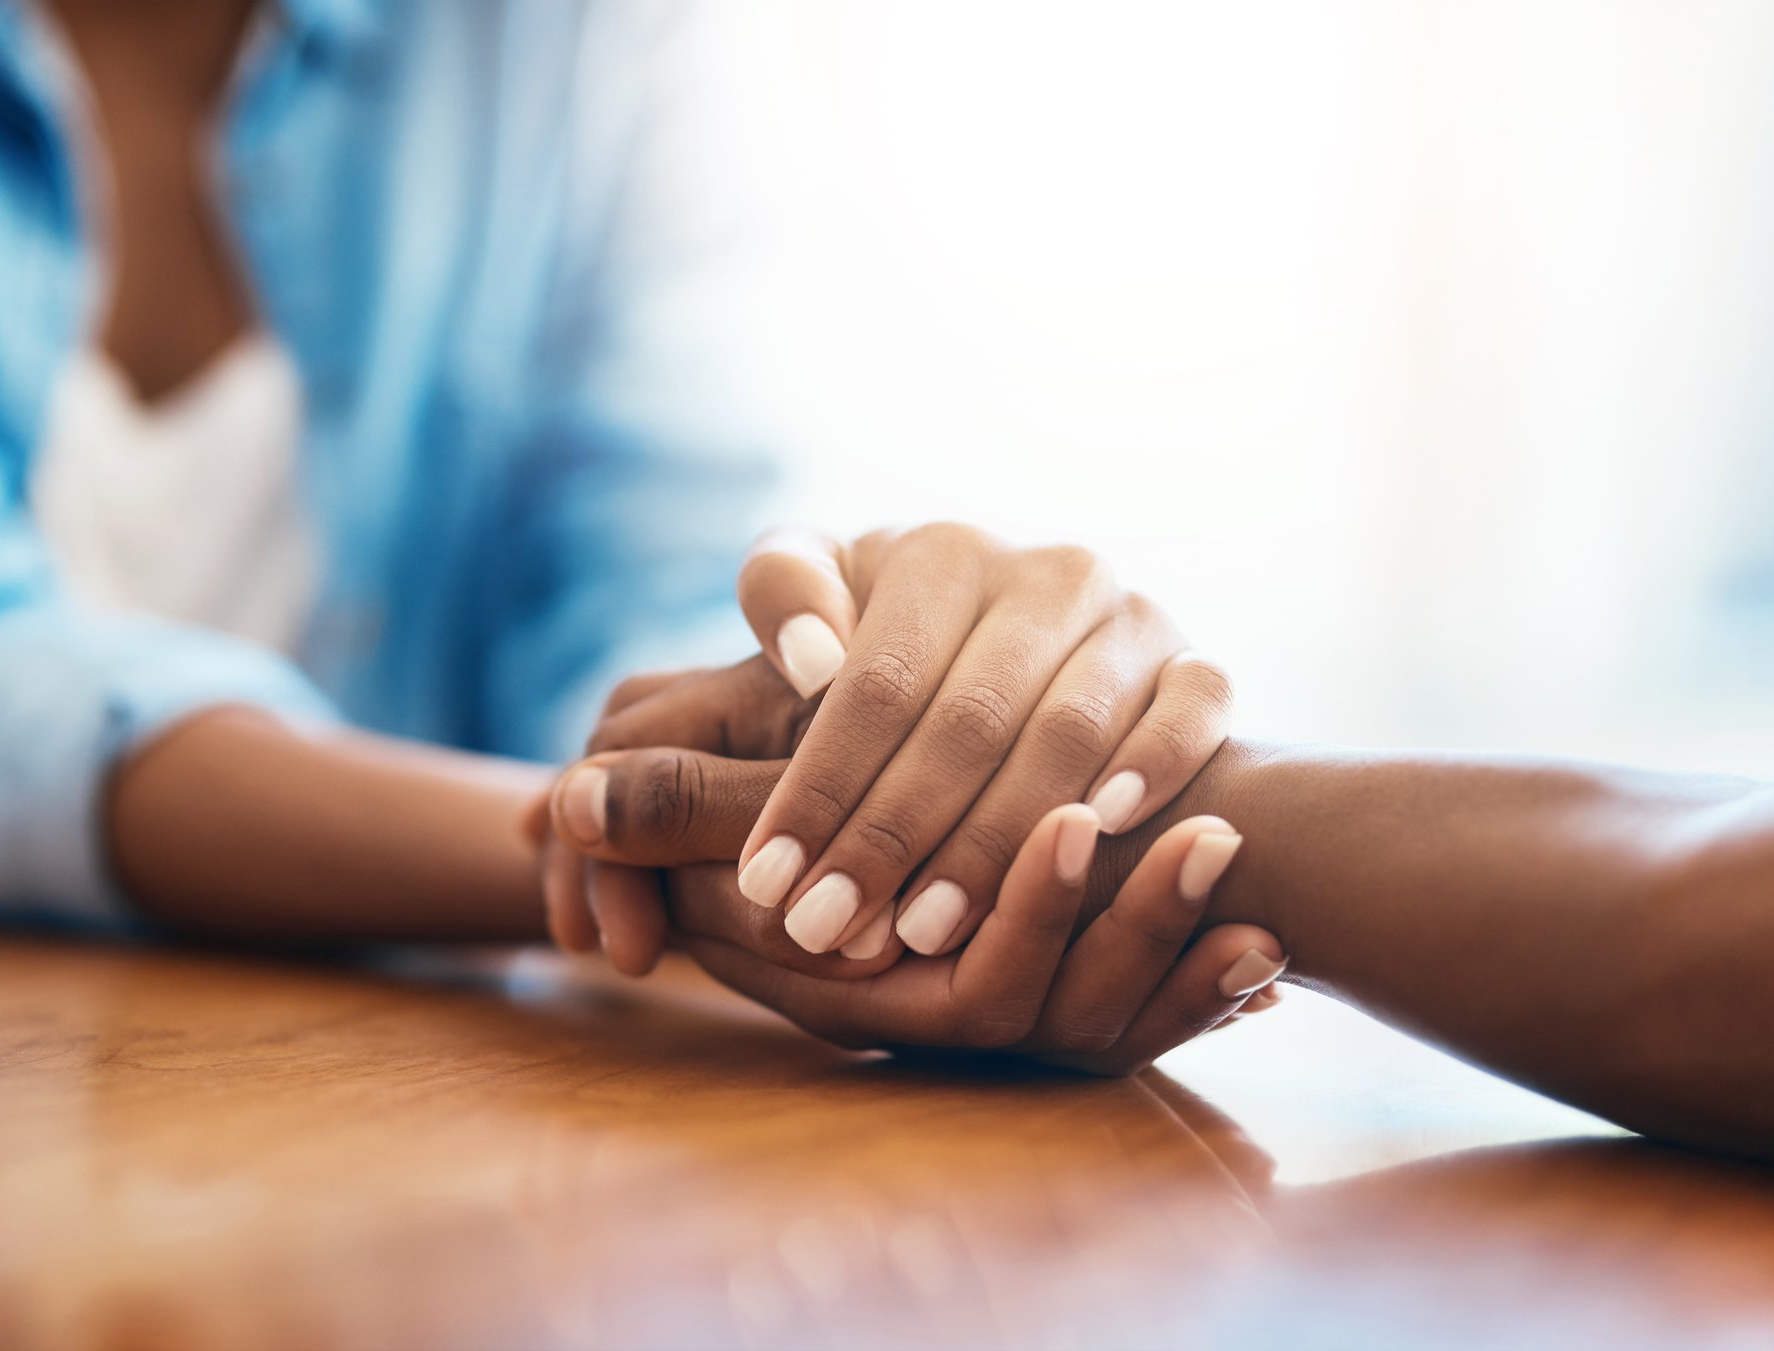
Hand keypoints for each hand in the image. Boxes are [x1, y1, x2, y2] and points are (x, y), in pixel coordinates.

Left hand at [575, 524, 1235, 961]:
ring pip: (1066, 726)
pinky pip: (1186, 711)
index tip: (764, 882)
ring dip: (999, 835)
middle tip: (827, 935)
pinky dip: (1144, 770)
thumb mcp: (801, 671)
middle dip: (888, 835)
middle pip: (960, 714)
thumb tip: (579, 795)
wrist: (1058, 678)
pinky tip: (1089, 838)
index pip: (865, 679)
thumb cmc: (900, 682)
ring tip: (925, 932)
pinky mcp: (1194, 661)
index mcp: (927, 554)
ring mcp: (1126, 612)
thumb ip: (700, 727)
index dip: (814, 787)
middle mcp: (1035, 566)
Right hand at [672, 803, 1284, 1072]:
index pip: (975, 989)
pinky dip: (1199, 996)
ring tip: (1258, 903)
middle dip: (1142, 934)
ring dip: (1179, 958)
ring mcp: (998, 1027)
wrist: (771, 887)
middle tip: (1216, 842)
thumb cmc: (740, 839)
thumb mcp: (709, 820)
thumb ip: (672, 811)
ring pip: (1107, 1029)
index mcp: (866, 997)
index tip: (1090, 824)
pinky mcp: (1049, 1009)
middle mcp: (939, 1024)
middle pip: (1061, 1018)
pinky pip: (1139, 1025)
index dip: (1032, 913)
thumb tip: (568, 800)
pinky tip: (1267, 960)